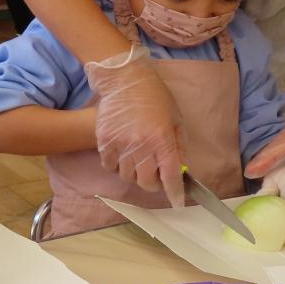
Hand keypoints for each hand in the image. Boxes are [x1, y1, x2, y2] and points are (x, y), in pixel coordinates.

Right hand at [85, 46, 184, 208]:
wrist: (125, 79)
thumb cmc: (154, 96)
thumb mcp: (175, 119)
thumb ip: (178, 146)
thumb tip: (180, 169)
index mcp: (162, 139)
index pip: (170, 175)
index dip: (175, 193)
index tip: (177, 203)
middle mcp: (141, 146)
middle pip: (147, 182)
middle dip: (153, 183)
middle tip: (155, 174)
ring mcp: (121, 145)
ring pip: (128, 177)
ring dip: (135, 174)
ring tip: (137, 160)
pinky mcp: (104, 142)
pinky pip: (111, 166)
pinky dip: (117, 166)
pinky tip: (123, 154)